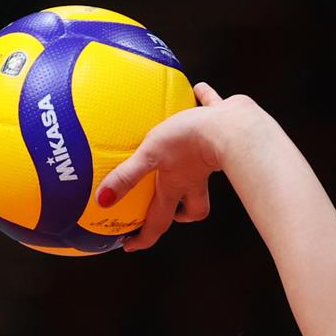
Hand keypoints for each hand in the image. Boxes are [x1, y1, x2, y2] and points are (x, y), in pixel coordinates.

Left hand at [95, 83, 257, 251]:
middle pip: (188, 209)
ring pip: (203, 175)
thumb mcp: (151, 157)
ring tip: (180, 167)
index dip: (145, 238)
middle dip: (175, 216)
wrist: (233, 126)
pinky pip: (211, 114)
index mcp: (175, 187)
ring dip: (193, 179)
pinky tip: (199, 90)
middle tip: (163, 215)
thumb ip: (127, 177)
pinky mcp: (220, 128)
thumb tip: (102, 200)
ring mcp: (209, 158)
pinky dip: (206, 104)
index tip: (131, 246)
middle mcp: (192, 178)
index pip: (158, 222)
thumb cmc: (190, 142)